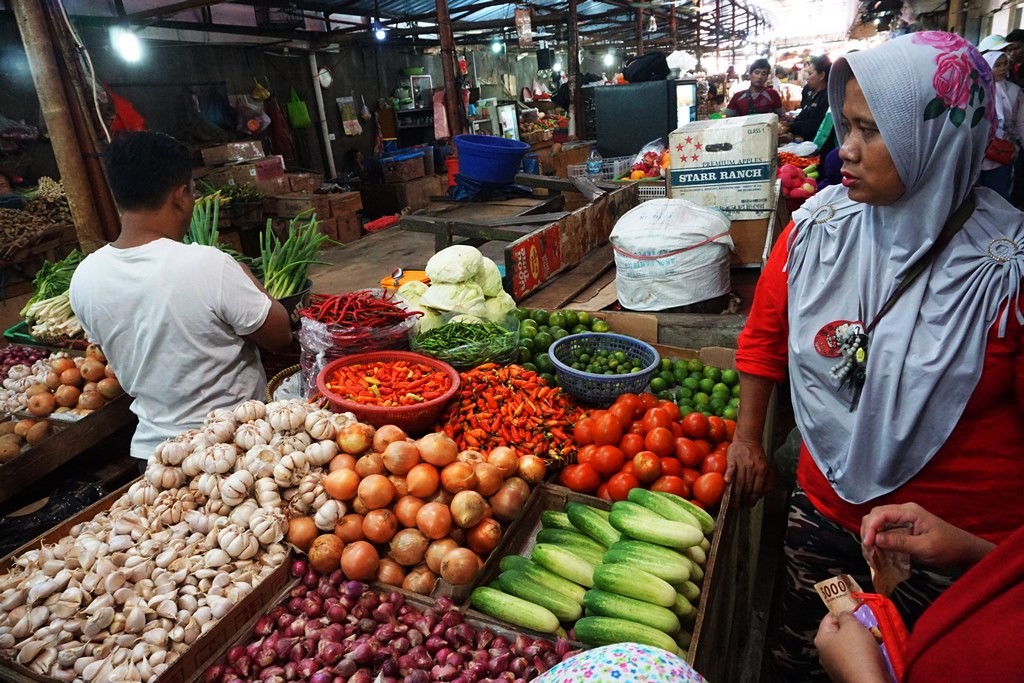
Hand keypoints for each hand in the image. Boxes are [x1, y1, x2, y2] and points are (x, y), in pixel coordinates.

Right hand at [725, 437, 772, 506]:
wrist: (747, 438)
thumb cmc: (756, 454)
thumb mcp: (765, 465)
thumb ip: (764, 478)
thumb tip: (762, 493)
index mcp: (762, 470)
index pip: (757, 488)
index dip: (753, 498)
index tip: (749, 505)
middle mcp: (753, 467)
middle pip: (748, 487)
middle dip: (743, 499)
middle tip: (739, 507)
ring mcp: (742, 463)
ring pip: (739, 481)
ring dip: (736, 493)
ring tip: (733, 502)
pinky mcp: (733, 459)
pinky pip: (731, 468)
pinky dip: (729, 475)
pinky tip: (726, 482)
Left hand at [815, 612, 889, 682]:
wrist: (869, 682)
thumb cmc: (858, 654)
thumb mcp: (852, 626)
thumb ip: (846, 615)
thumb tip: (844, 614)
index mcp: (822, 640)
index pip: (828, 618)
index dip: (841, 611)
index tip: (853, 608)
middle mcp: (826, 653)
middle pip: (839, 632)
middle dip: (854, 627)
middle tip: (865, 624)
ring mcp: (836, 665)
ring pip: (849, 645)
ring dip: (862, 640)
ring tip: (873, 637)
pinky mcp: (848, 673)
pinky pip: (856, 658)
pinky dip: (865, 653)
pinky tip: (874, 651)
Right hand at [861, 503, 994, 571]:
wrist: (967, 553)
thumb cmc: (950, 548)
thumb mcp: (926, 547)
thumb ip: (900, 542)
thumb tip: (876, 540)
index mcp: (909, 511)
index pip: (880, 514)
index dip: (870, 528)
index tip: (868, 545)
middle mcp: (904, 512)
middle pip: (875, 516)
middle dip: (868, 531)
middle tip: (867, 550)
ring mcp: (903, 520)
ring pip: (878, 524)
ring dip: (871, 536)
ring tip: (870, 552)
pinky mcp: (904, 530)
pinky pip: (885, 532)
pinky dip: (878, 541)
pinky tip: (878, 552)